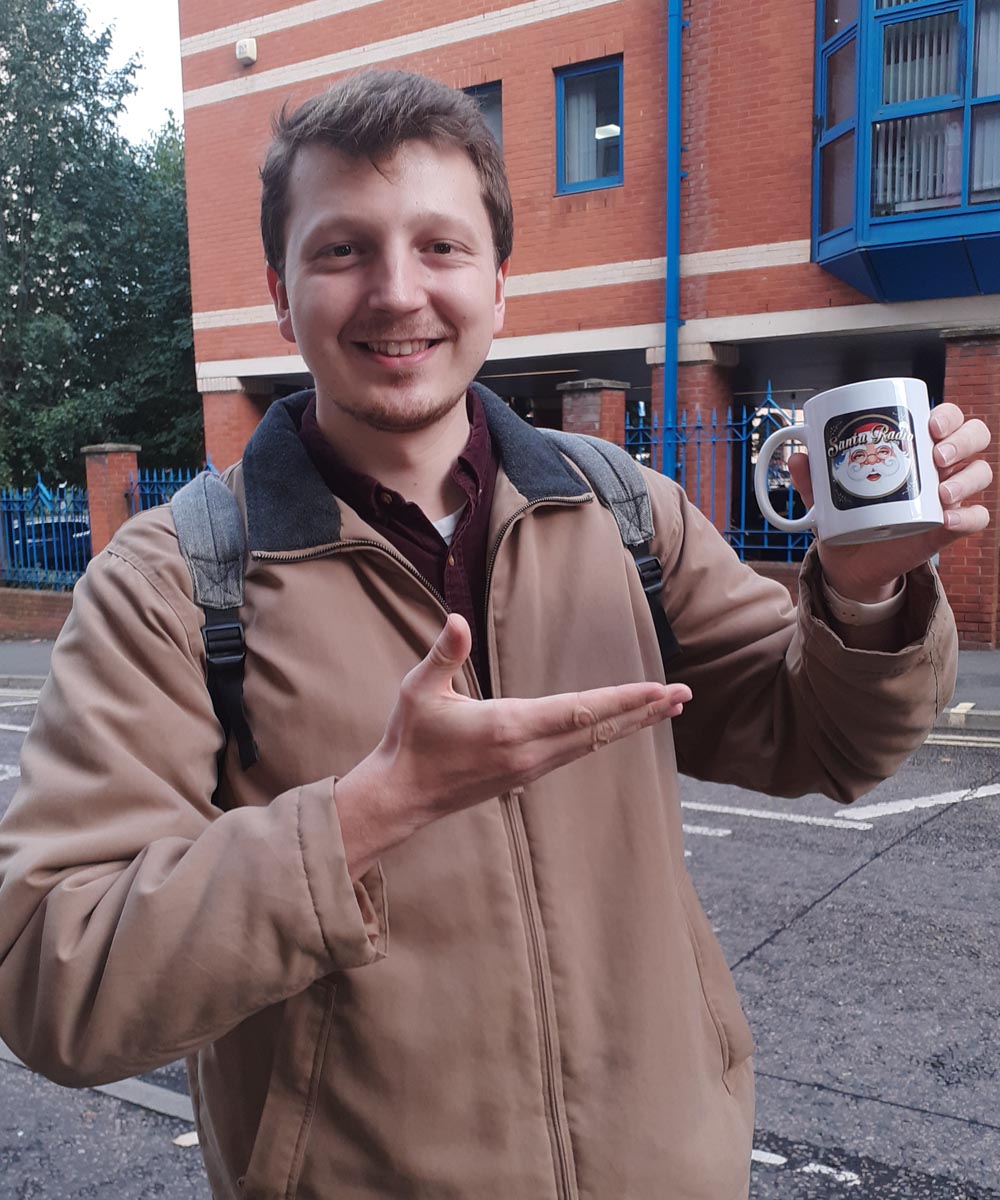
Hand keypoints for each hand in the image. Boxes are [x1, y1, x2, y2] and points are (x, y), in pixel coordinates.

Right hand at [336, 614, 690, 875]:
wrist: (402, 796)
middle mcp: (529, 751)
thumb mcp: (418, 690)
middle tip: (684, 696)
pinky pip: (576, 753)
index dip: (622, 699)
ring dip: (629, 724)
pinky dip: (604, 737)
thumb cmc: (410, 739)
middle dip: (643, 711)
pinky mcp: (525, 776)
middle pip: (599, 730)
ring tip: (663, 709)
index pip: (579, 711)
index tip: (658, 689)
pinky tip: (619, 728)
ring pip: (592, 744)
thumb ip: (443, 654)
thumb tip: (456, 621)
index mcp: (509, 726)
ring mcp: (530, 768)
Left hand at [788, 402, 992, 601]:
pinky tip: (948, 519)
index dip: (947, 415)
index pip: (945, 418)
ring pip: (981, 472)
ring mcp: (948, 495)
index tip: (929, 424)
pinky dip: (968, 516)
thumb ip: (812, 478)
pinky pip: (977, 517)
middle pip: (974, 436)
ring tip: (942, 492)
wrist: (850, 558)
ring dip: (968, 477)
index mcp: (914, 447)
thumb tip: (797, 459)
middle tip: (937, 456)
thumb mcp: (826, 495)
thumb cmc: (846, 514)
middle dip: (963, 439)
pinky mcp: (949, 526)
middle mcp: (938, 466)